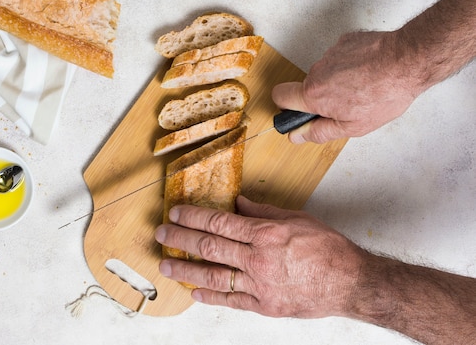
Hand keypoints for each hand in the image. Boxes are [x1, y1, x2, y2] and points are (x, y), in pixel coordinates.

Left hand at [155, 195, 366, 317]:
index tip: (176, 213)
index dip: (193, 217)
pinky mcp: (264, 306)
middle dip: (181, 240)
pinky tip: (194, 292)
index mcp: (265, 234)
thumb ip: (263, 212)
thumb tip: (238, 204)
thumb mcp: (296, 219)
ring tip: (166, 266)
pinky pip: (231, 301)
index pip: (219, 223)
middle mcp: (258, 260)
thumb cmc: (327, 249)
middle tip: (161, 235)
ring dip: (186, 270)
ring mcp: (259, 285)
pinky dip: (211, 297)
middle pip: (210, 247)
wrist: (350, 283)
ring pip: (213, 276)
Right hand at [272, 31, 421, 143]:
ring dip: (338, 80)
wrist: (408, 60)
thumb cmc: (384, 94)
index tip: (300, 112)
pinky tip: (368, 72)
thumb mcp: (353, 126)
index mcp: (313, 95)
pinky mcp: (344, 41)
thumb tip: (296, 136)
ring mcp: (330, 54)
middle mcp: (316, 71)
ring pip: (325, 72)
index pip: (280, 96)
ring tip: (364, 87)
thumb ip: (319, 131)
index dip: (286, 106)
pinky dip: (349, 65)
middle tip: (347, 104)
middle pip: (307, 86)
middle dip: (322, 96)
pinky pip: (339, 57)